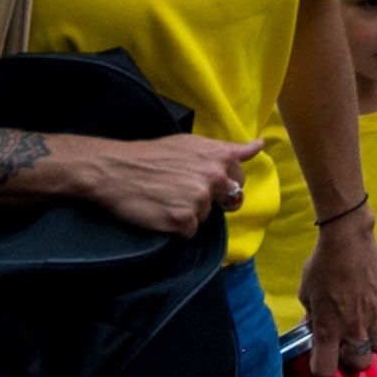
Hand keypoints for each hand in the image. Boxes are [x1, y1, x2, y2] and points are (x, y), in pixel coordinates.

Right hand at [69, 130, 266, 236]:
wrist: (117, 169)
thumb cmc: (153, 155)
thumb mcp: (193, 143)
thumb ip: (227, 149)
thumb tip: (259, 146)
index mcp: (221, 157)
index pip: (240, 179)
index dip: (224, 184)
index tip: (205, 182)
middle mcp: (216, 178)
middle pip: (229, 201)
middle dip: (212, 200)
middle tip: (183, 193)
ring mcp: (201, 200)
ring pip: (207, 217)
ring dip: (191, 213)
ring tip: (166, 198)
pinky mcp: (184, 221)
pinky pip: (189, 232)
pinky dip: (177, 228)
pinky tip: (161, 213)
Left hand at [298, 204, 376, 376]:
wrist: (347, 239)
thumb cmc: (321, 265)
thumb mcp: (306, 293)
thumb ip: (311, 316)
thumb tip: (314, 325)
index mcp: (328, 329)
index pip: (325, 370)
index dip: (321, 368)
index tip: (321, 358)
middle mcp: (353, 328)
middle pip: (361, 363)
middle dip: (352, 358)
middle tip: (346, 344)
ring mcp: (375, 314)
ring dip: (372, 341)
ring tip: (366, 328)